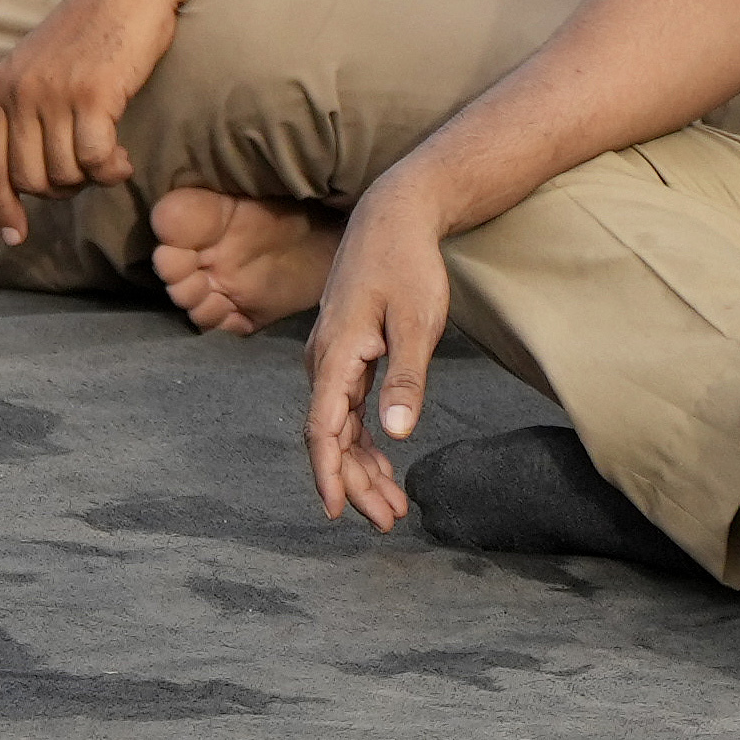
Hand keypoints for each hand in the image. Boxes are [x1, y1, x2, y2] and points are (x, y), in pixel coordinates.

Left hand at [0, 0, 180, 243]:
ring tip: (110, 159)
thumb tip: (31, 171)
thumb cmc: (97, 31)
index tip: (14, 237)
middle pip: (29, 179)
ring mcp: (52, 93)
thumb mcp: (44, 68)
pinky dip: (111, 170)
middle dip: (61, 190)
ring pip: (64, 174)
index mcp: (0, 86)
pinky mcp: (92, 94)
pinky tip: (123, 157)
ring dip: (91, 179)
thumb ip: (30, 110)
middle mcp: (18, 92)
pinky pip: (94, 161)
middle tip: (88, 172)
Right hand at [301, 178, 457, 527]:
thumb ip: (406, 380)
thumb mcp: (417, 323)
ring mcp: (331, 358)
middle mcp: (323, 361)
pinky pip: (346, 409)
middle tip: (389, 521)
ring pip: (338, 426)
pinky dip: (364, 441)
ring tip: (393, 505)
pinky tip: (385, 464)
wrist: (392, 218)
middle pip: (329, 436)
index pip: (322, 429)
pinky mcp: (345, 354)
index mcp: (335, 356)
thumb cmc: (407, 265)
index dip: (328, 474)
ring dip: (361, 467)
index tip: (338, 512)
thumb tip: (396, 435)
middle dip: (355, 482)